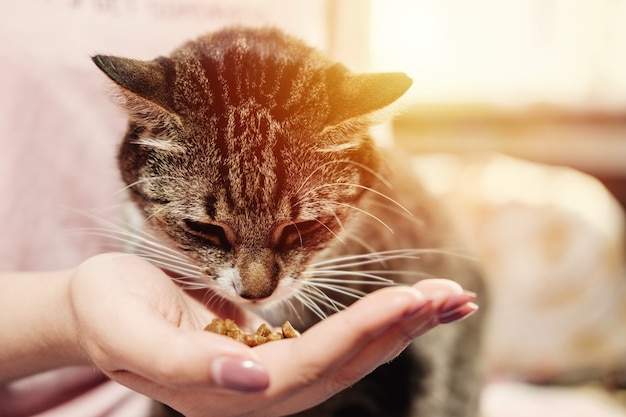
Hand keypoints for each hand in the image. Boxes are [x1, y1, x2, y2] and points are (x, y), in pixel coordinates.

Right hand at [69, 253, 476, 416]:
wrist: (96, 306)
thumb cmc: (106, 311)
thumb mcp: (127, 333)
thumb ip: (184, 367)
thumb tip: (252, 381)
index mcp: (224, 391)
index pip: (308, 367)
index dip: (361, 336)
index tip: (410, 301)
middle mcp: (255, 391)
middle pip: (342, 366)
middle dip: (398, 329)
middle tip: (453, 297)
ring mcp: (266, 374)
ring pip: (346, 357)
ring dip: (399, 328)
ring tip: (450, 300)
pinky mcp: (272, 352)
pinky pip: (333, 342)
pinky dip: (374, 322)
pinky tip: (405, 308)